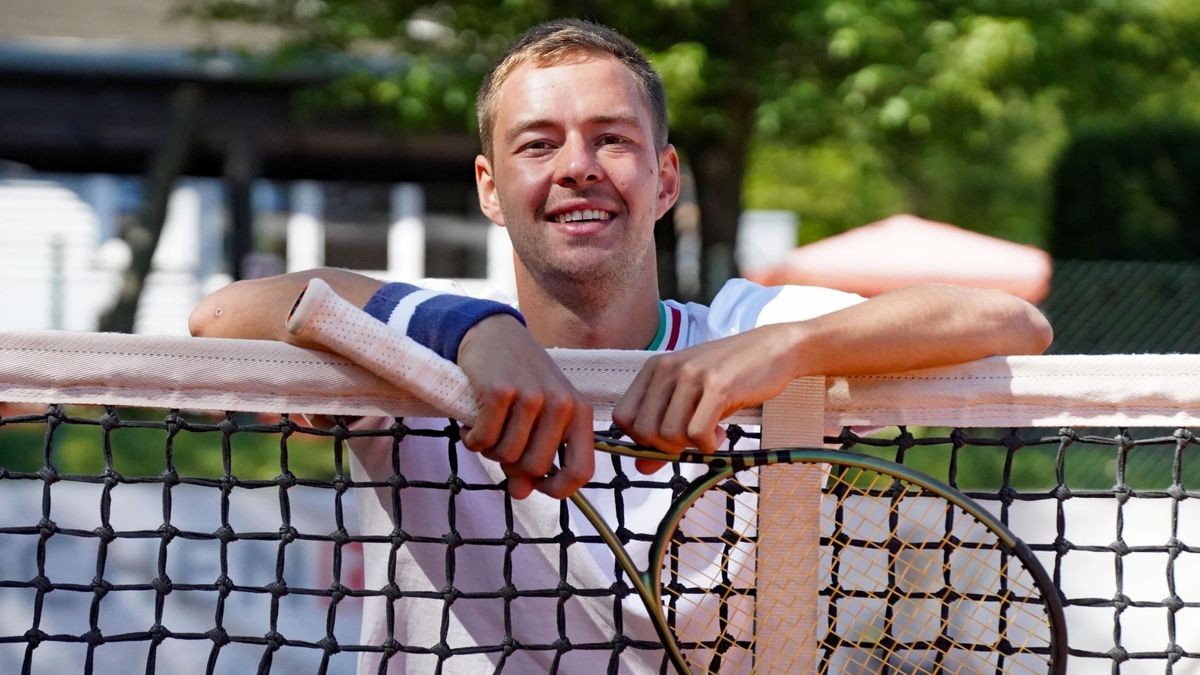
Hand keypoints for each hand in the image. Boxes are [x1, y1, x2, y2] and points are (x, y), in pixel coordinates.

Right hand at [456, 315, 593, 498]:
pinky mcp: (500, 391)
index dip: (558, 490)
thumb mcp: (539, 416)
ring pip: (507, 456)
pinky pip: (483, 439)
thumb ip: (534, 455)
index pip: (582, 471)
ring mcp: (531, 396)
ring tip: (487, 428)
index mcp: (579, 413)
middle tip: (501, 445)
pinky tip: (472, 423)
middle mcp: (561, 404)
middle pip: (535, 468)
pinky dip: (472, 438)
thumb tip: (520, 493)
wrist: (494, 332)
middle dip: (512, 466)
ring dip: (489, 450)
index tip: (537, 488)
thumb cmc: (521, 379)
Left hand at [612, 324, 800, 473]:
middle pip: (644, 431)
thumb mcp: (691, 399)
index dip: (640, 439)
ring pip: (669, 434)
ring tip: (709, 433)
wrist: (773, 349)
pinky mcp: (718, 386)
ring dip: (690, 445)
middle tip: (690, 441)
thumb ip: (664, 431)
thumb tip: (641, 467)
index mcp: (655, 368)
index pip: (623, 417)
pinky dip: (708, 445)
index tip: (666, 440)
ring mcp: (693, 375)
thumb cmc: (730, 376)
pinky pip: (697, 433)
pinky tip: (720, 433)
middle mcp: (668, 368)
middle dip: (665, 447)